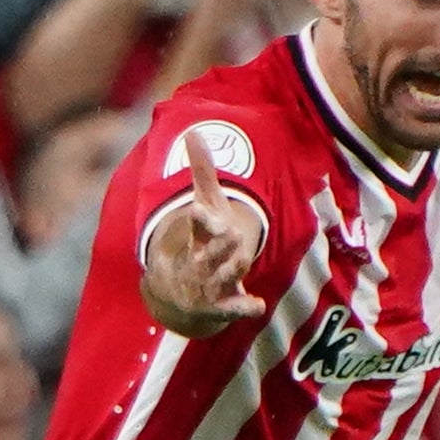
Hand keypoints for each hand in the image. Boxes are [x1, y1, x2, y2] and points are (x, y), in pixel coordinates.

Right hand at [142, 127, 263, 334]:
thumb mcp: (204, 205)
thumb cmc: (199, 239)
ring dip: (232, 268)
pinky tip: (258, 305)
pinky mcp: (222, 305)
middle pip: (210, 252)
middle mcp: (202, 260)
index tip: (198, 209)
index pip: (198, 225)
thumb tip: (194, 131)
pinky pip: (233, 307)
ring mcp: (211, 285)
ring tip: (243, 259)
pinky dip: (244, 307)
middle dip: (218, 245)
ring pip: (223, 276)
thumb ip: (202, 172)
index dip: (201, 218)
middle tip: (231, 234)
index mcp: (199, 235)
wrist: (180, 292)